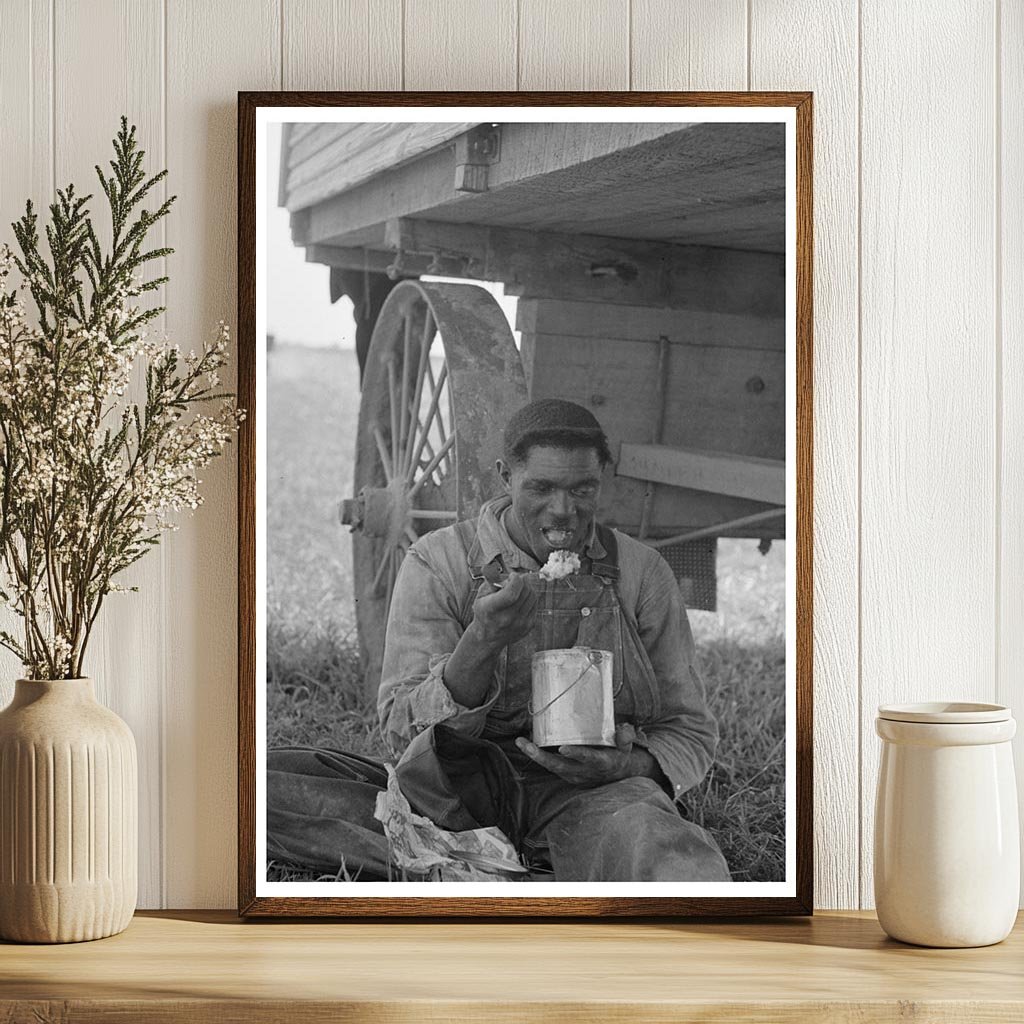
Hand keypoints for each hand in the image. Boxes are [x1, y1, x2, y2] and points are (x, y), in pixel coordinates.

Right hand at [469, 573, 537, 649]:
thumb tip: (493, 568)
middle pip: (525, 591)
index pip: (511, 593)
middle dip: (522, 580)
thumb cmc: (484, 611)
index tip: (512, 576)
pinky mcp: (528, 626)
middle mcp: (507, 618)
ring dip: (527, 587)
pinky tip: (521, 598)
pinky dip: (530, 596)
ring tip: (517, 588)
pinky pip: (535, 604)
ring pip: (533, 596)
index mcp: (492, 609)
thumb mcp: (481, 595)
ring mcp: (520, 624)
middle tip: (515, 580)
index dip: (515, 579)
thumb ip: (490, 580)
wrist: (488, 638)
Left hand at [515, 723, 638, 786]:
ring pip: (552, 766)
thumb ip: (625, 736)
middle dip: (541, 756)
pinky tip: (527, 743)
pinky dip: (538, 755)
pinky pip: (550, 765)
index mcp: (601, 763)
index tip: (563, 748)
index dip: (576, 754)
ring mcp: (573, 774)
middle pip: (560, 766)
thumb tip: (622, 729)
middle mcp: (584, 771)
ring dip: (535, 755)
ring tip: (520, 742)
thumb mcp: (627, 746)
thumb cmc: (619, 755)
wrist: (616, 776)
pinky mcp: (566, 773)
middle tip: (526, 745)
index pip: (588, 759)